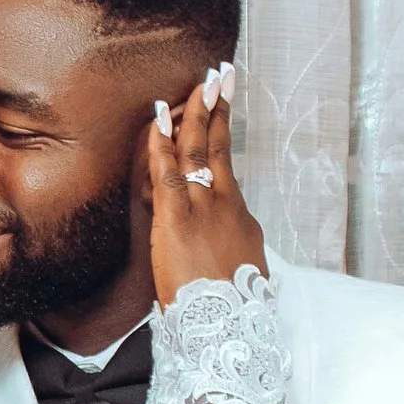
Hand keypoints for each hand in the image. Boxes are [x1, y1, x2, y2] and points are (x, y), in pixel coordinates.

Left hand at [147, 63, 265, 304]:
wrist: (229, 327)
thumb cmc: (233, 307)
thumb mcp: (242, 268)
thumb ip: (233, 243)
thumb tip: (227, 235)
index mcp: (239, 216)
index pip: (224, 164)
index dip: (222, 130)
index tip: (223, 102)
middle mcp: (225, 203)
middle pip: (217, 146)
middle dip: (217, 107)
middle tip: (219, 75)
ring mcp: (202, 208)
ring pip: (195, 150)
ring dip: (194, 112)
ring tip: (197, 82)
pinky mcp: (177, 218)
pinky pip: (167, 171)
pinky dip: (163, 141)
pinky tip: (162, 115)